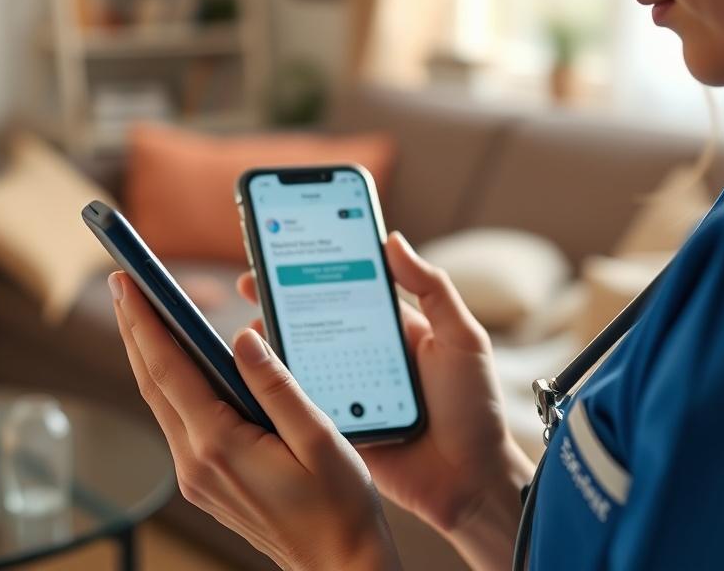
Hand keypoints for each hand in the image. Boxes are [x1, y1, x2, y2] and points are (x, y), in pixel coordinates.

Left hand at [110, 272, 400, 570]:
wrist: (338, 564)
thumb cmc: (338, 505)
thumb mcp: (319, 437)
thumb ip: (276, 385)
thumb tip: (241, 338)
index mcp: (220, 445)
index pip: (170, 368)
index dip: (145, 320)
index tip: (128, 282)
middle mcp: (196, 462)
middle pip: (153, 382)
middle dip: (135, 327)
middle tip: (123, 282)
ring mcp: (196, 475)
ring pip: (161, 401)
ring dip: (149, 353)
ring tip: (143, 311)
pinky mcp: (205, 480)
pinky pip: (177, 420)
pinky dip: (170, 382)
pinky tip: (177, 361)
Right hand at [237, 232, 534, 570]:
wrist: (471, 482)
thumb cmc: (475, 407)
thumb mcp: (462, 339)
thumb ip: (432, 289)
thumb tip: (392, 239)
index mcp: (392, 327)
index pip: (347, 287)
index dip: (317, 267)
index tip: (285, 247)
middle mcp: (364, 353)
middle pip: (315, 319)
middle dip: (281, 298)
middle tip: (250, 282)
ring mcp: (347, 389)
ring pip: (301, 359)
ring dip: (273, 343)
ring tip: (248, 328)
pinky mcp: (336, 424)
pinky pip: (301, 402)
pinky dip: (277, 389)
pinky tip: (253, 375)